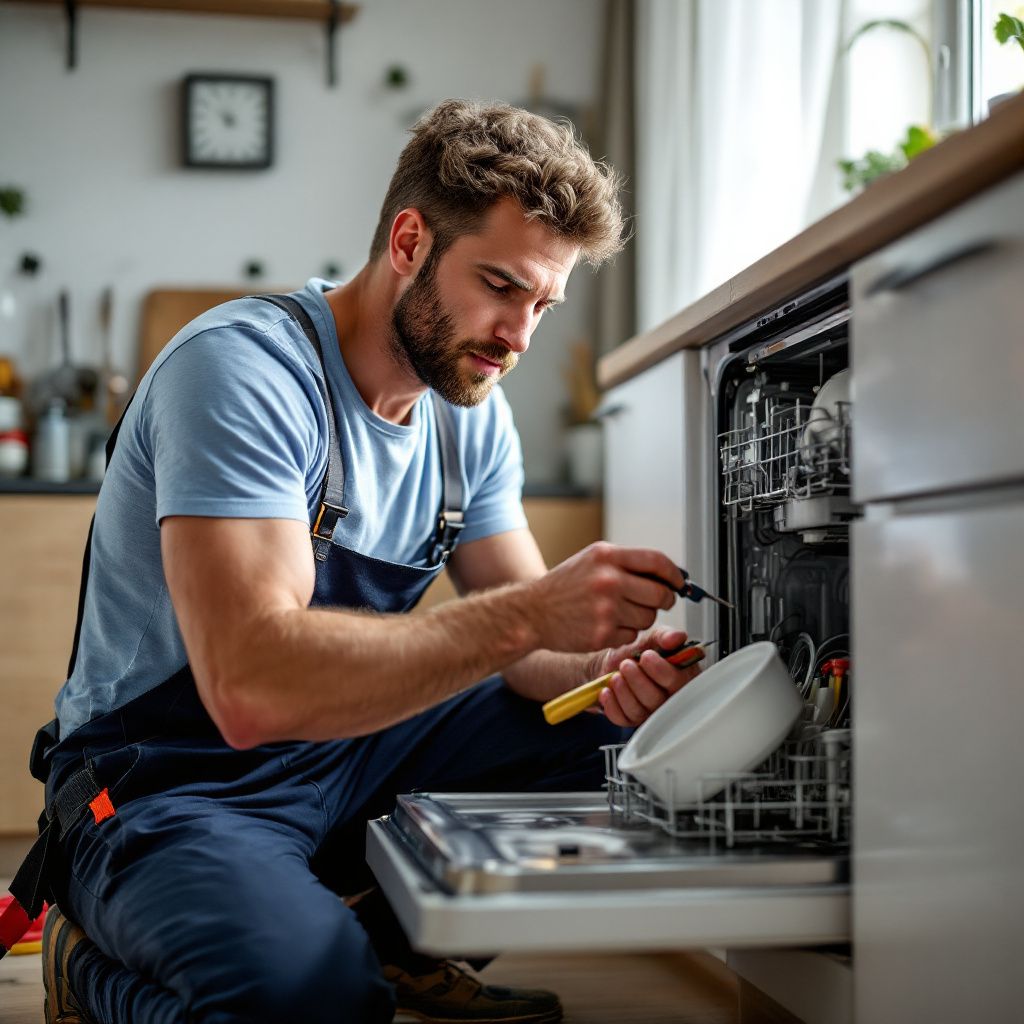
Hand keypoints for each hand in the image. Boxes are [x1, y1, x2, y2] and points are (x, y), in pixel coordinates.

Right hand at [526, 542, 683, 652]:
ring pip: (649, 617)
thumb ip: (626, 563)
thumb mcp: (591, 560)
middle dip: (665, 599)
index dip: (674, 574)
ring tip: (622, 612)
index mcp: (606, 557)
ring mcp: (606, 608)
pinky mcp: (603, 633)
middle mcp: (608, 580)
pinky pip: (632, 635)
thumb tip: (665, 573)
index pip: (657, 562)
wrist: (532, 611)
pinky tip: (607, 625)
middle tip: (659, 601)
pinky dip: (625, 633)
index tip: (679, 582)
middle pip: (659, 593)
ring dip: (642, 617)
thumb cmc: (564, 586)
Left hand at [593, 625, 702, 726]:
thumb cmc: (637, 652)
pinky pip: (622, 718)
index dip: (662, 671)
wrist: (612, 663)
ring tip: (616, 676)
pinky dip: (612, 704)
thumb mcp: (650, 639)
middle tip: (626, 664)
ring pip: (639, 711)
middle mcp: (668, 698)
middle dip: (638, 681)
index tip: (646, 656)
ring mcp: (650, 711)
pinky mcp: (631, 719)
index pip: (679, 682)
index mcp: (681, 677)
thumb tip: (675, 637)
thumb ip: (664, 636)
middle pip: (657, 700)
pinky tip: (607, 691)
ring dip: (624, 692)